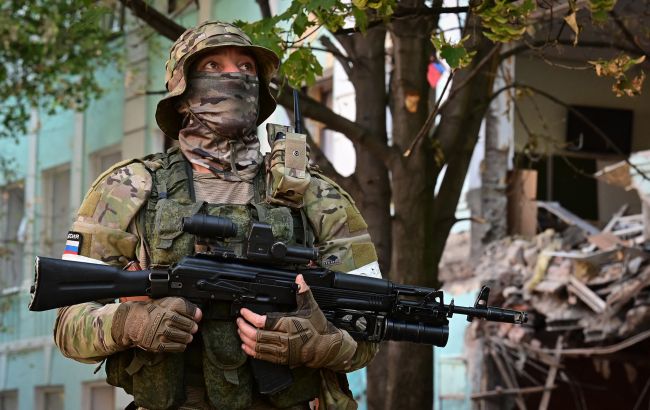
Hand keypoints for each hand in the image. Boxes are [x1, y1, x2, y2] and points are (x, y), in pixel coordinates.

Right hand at [112, 297, 201, 352]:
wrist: (133, 322)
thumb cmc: (152, 311)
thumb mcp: (166, 302)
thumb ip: (183, 306)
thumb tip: (199, 314)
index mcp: (168, 306)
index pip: (188, 310)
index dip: (195, 313)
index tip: (197, 316)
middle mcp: (165, 318)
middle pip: (188, 324)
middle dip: (192, 326)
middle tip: (193, 328)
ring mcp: (161, 332)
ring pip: (184, 336)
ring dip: (188, 336)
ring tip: (187, 336)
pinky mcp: (158, 344)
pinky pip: (176, 347)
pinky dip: (181, 345)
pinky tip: (180, 342)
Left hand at [236, 275, 356, 369]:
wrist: (324, 347)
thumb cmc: (317, 327)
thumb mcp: (311, 307)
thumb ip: (303, 292)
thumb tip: (300, 278)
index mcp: (288, 325)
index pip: (263, 322)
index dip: (250, 317)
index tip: (244, 311)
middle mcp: (284, 339)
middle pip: (257, 335)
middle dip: (244, 327)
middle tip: (239, 321)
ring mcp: (281, 350)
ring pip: (258, 346)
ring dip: (246, 338)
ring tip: (240, 331)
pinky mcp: (281, 358)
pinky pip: (262, 356)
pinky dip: (251, 351)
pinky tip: (245, 346)